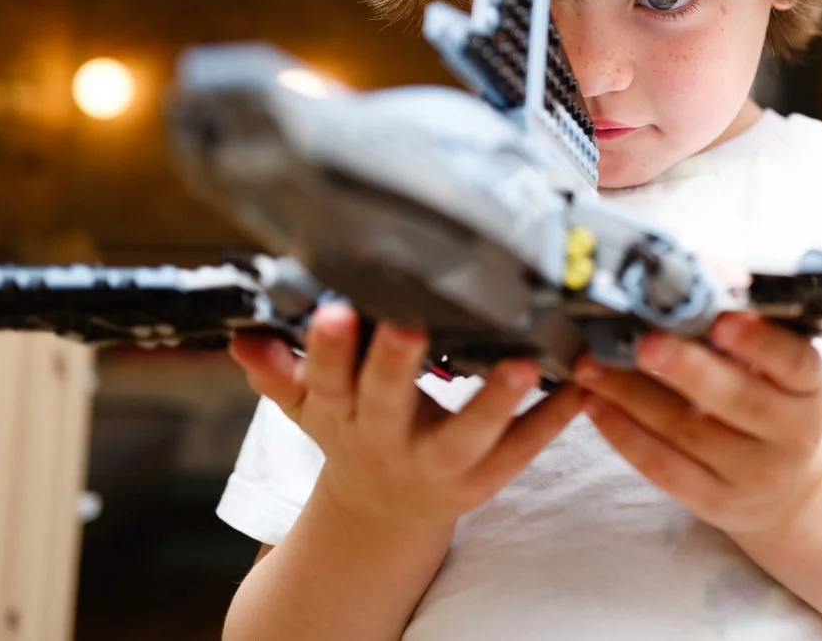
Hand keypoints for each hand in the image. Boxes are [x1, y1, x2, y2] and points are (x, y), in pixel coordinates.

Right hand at [229, 303, 582, 536]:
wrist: (382, 512)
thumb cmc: (352, 434)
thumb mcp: (308, 407)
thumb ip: (279, 372)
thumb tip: (243, 338)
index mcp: (343, 414)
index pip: (327, 378)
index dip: (327, 348)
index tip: (333, 309)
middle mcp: (387, 439)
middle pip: (387, 401)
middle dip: (394, 362)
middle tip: (408, 322)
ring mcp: (438, 464)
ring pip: (464, 436)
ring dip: (493, 401)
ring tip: (523, 363)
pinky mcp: (483, 479)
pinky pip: (520, 450)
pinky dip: (552, 419)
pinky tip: (578, 386)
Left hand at [574, 311, 821, 536]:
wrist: (788, 483)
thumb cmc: (770, 396)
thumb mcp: (775, 360)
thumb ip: (740, 314)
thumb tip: (704, 263)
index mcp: (809, 386)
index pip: (793, 361)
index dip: (758, 340)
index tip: (721, 318)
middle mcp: (791, 433)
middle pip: (737, 400)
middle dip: (686, 369)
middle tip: (643, 342)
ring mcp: (753, 473)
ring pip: (689, 433)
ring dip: (634, 396)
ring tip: (593, 365)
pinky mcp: (715, 502)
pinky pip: (664, 469)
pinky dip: (625, 434)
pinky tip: (595, 405)